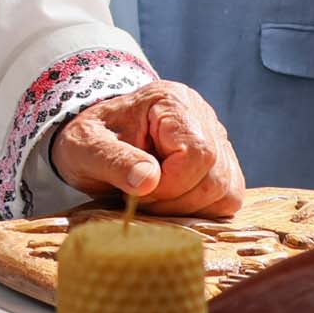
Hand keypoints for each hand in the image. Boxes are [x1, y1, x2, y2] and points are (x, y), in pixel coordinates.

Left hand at [51, 79, 244, 217]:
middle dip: (175, 201)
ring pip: (226, 192)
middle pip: (215, 176)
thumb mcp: (85, 147)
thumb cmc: (89, 140)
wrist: (94, 141)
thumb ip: (114, 160)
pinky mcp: (221, 165)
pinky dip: (200, 211)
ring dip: (188, 209)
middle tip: (139, 199)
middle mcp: (203, 117)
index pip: (197, 153)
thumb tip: (149, 180)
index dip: (171, 185)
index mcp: (171, 102)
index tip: (136, 194)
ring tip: (152, 200)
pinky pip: (227, 199)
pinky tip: (168, 203)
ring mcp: (217, 140)